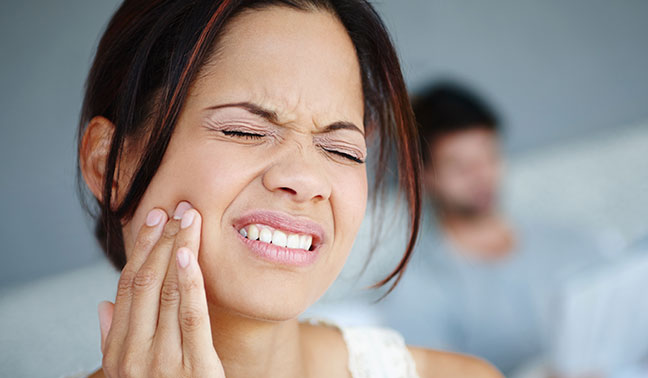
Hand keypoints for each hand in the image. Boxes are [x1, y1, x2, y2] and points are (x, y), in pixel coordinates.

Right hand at [97, 201, 224, 376]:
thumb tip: (102, 305)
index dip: (141, 250)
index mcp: (118, 352)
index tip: (153, 220)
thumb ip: (114, 341)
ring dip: (179, 250)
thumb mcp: (130, 374)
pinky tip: (190, 255)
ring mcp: (163, 362)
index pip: (126, 288)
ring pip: (167, 292)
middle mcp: (134, 355)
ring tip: (190, 218)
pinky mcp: (196, 368)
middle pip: (145, 283)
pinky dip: (189, 283)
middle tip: (177, 208)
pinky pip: (191, 317)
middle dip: (162, 241)